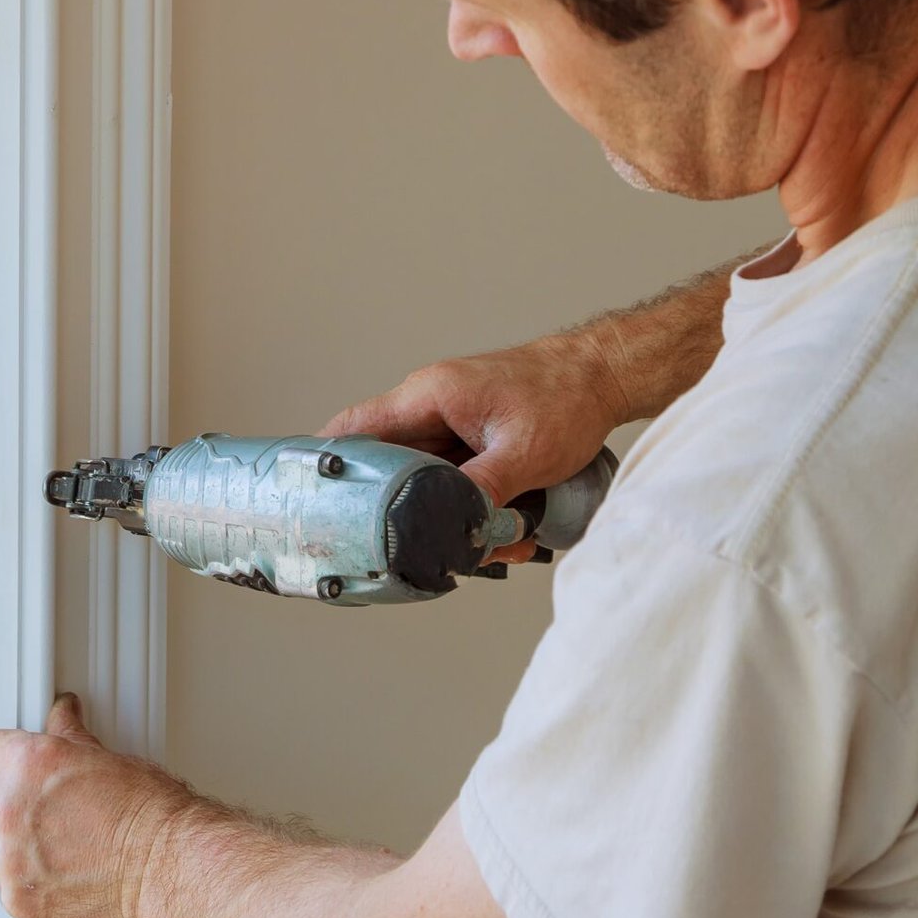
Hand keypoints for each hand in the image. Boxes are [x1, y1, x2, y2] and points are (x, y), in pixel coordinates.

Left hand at [0, 694, 187, 917]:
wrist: (167, 867)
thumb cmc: (148, 814)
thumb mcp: (105, 759)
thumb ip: (68, 739)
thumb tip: (63, 716)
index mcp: (26, 762)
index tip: (1, 765)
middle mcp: (7, 806)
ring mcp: (7, 856)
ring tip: (6, 842)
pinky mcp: (17, 898)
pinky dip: (16, 880)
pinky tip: (44, 873)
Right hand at [319, 330, 625, 551]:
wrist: (606, 373)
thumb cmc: (567, 395)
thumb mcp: (523, 455)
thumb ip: (480, 494)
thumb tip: (451, 533)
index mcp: (429, 396)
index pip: (356, 429)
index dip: (328, 464)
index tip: (311, 500)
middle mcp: (431, 405)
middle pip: (389, 464)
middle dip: (400, 507)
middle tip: (409, 544)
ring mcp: (452, 420)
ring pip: (426, 477)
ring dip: (445, 510)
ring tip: (486, 541)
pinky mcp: (473, 434)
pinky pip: (455, 475)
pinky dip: (470, 501)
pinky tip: (502, 524)